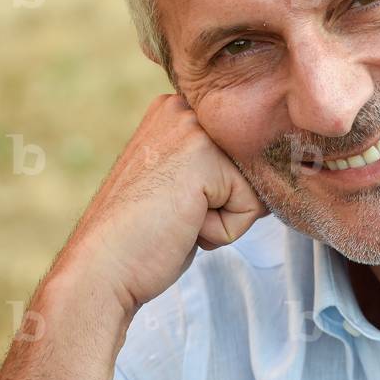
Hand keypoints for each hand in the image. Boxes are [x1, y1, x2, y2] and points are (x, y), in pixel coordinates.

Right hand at [55, 94, 267, 314]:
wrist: (101, 271)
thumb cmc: (145, 237)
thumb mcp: (185, 186)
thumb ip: (221, 166)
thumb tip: (278, 168)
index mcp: (177, 110)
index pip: (243, 152)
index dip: (222, 192)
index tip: (176, 203)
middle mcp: (183, 108)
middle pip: (254, 164)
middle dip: (227, 202)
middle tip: (175, 214)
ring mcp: (192, 127)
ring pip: (255, 185)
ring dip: (226, 216)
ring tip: (178, 219)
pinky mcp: (204, 156)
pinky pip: (251, 206)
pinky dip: (225, 230)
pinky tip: (183, 226)